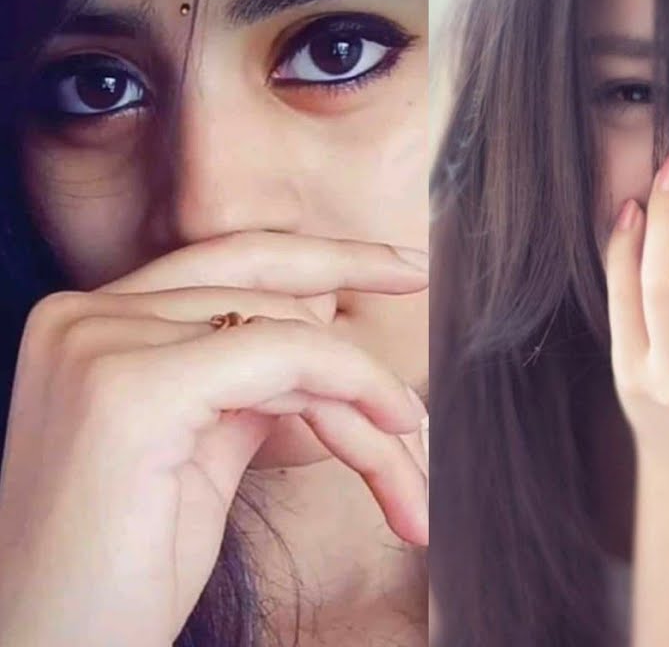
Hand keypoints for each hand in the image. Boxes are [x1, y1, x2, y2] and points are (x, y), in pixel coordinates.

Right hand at [0, 232, 430, 645]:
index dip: (324, 257)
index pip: (229, 262)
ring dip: (368, 405)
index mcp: (92, 325)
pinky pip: (287, 354)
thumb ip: (243, 385)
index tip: (402, 266)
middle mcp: (84, 316)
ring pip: (291, 332)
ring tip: (409, 482)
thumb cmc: (121, 576)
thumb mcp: (195, 454)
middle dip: (354, 321)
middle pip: (267, 292)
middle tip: (417, 344)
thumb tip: (320, 340)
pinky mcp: (133, 387)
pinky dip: (353, 389)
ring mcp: (100, 343)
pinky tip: (389, 438)